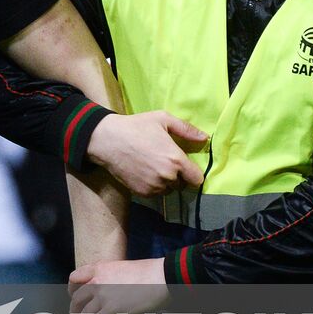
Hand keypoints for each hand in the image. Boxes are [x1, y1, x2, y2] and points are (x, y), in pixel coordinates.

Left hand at [68, 258, 168, 313]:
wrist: (162, 276)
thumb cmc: (150, 273)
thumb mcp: (123, 268)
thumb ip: (111, 277)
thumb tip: (111, 288)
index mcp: (99, 268)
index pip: (75, 278)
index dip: (72, 290)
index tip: (73, 297)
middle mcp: (97, 281)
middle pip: (77, 299)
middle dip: (74, 312)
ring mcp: (103, 296)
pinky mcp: (112, 310)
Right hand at [85, 111, 207, 196]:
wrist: (107, 140)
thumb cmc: (136, 127)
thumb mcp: (162, 119)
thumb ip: (186, 129)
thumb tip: (205, 138)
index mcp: (176, 160)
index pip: (197, 179)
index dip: (193, 173)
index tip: (186, 167)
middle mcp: (167, 177)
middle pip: (182, 185)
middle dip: (177, 176)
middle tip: (165, 163)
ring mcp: (154, 187)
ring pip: (168, 190)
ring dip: (165, 182)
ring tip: (153, 167)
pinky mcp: (141, 192)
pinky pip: (155, 194)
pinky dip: (153, 186)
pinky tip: (144, 172)